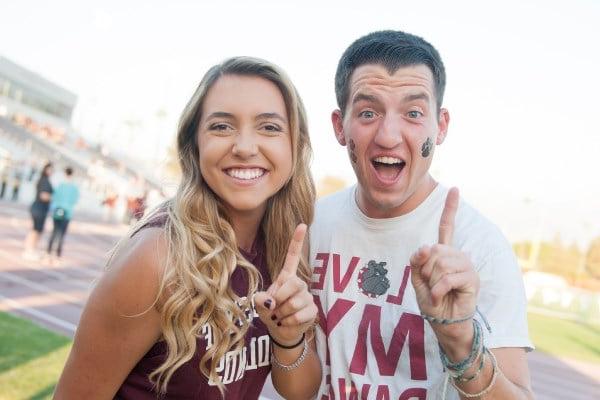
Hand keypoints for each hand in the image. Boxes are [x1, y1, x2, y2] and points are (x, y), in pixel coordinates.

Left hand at [254, 224, 316, 345]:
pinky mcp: (313, 310)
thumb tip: (270, 301)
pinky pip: (300, 314)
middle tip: (275, 308)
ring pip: (294, 302)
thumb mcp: (260, 305)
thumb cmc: (270, 312)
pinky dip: (289, 321)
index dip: (297, 241)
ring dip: (282, 313)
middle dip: (280, 297)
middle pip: (293, 283)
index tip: (302, 224)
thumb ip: (260, 300)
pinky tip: (288, 322)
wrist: (281, 331)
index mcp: (286, 277)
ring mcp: (307, 296)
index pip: (292, 256)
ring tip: (281, 316)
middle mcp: (299, 284)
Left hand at [409, 188, 478, 339]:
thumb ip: (417, 261)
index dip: (450, 208)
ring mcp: (465, 265)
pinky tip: (441, 297)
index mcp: (444, 253)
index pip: (446, 226)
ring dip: (432, 281)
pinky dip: (438, 290)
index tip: (455, 188)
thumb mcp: (416, 278)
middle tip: (430, 284)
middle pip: (434, 250)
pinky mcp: (471, 279)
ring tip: (437, 291)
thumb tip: (426, 246)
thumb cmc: (431, 300)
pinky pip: (446, 278)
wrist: (443, 321)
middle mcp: (457, 255)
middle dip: (425, 269)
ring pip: (440, 264)